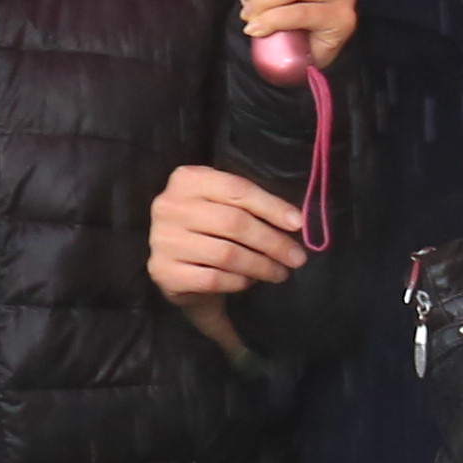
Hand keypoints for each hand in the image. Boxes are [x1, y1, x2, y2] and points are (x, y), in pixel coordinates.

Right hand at [147, 162, 306, 298]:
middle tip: (297, 257)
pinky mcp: (164, 271)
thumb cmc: (208, 229)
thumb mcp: (225, 205)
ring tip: (280, 273)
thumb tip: (296, 221)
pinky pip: (213, 278)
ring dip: (261, 266)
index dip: (272, 206)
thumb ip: (253, 207)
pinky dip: (238, 282)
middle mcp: (170, 206)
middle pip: (234, 223)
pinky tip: (250, 282)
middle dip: (272, 242)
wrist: (176, 266)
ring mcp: (163, 240)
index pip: (237, 189)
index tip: (298, 224)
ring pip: (226, 254)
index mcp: (187, 180)